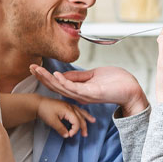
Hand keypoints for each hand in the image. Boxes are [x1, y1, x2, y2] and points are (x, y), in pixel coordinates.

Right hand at [30, 65, 148, 116]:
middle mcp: (80, 94)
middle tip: (30, 67)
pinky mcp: (93, 94)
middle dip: (43, 77)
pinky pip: (76, 89)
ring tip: (38, 71)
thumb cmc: (117, 82)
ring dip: (50, 79)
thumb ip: (80, 77)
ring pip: (63, 88)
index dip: (46, 76)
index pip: (58, 83)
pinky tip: (57, 76)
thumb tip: (64, 74)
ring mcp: (86, 95)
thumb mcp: (95, 76)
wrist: (132, 89)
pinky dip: (65, 83)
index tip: (35, 67)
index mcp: (80, 89)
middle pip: (56, 86)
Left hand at [37, 97, 95, 136]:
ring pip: (81, 112)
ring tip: (93, 121)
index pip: (76, 122)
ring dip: (86, 118)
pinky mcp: (66, 105)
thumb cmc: (45, 111)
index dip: (75, 130)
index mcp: (68, 110)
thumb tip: (67, 135)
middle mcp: (70, 107)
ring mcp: (69, 105)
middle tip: (85, 135)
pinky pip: (77, 109)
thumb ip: (61, 129)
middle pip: (80, 117)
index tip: (69, 135)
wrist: (38, 103)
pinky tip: (83, 114)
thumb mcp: (52, 122)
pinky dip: (82, 112)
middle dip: (83, 126)